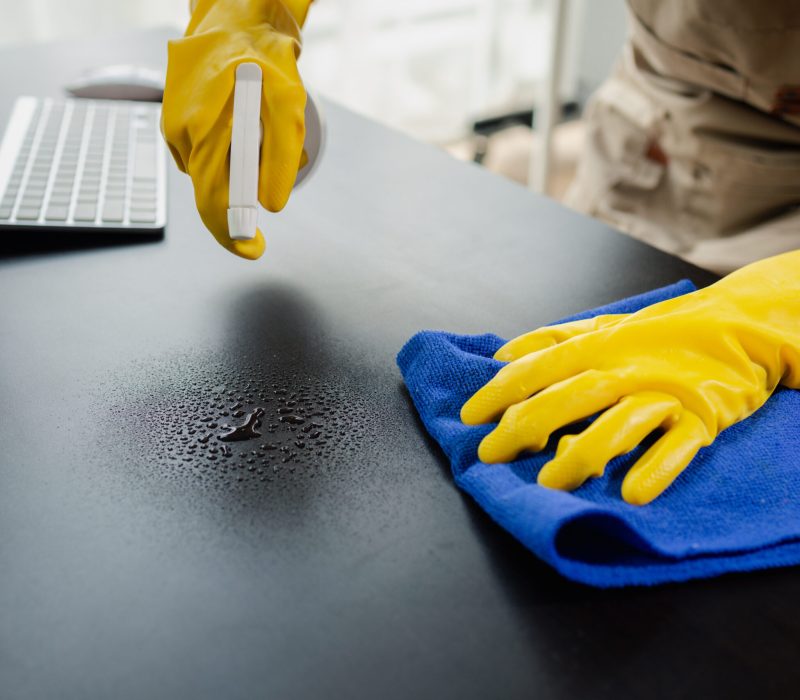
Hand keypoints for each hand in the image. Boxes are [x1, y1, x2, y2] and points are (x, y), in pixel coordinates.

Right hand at [162, 0, 311, 258]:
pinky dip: (223, 163)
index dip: (232, 233)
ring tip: (260, 157)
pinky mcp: (177, 124)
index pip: (213, 200)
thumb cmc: (264, 62)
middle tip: (257, 236)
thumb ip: (280, 159)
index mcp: (204, 132)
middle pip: (207, 195)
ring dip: (233, 183)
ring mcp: (176, 128)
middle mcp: (182, 134)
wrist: (236, 21)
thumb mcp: (288, 109)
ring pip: (206, 177)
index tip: (253, 250)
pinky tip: (241, 140)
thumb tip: (271, 205)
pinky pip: (201, 159)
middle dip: (234, 220)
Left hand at [461, 252, 799, 503]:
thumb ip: (550, 340)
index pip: (538, 368)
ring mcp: (663, 394)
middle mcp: (625, 369)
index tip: (469, 417)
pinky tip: (632, 493)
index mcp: (597, 347)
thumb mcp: (602, 327)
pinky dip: (657, 468)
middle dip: (525, 426)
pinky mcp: (700, 418)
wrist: (736, 327)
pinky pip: (677, 445)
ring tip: (551, 482)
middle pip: (569, 397)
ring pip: (618, 423)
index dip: (500, 392)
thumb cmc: (657, 333)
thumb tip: (501, 354)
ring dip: (583, 453)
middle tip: (491, 454)